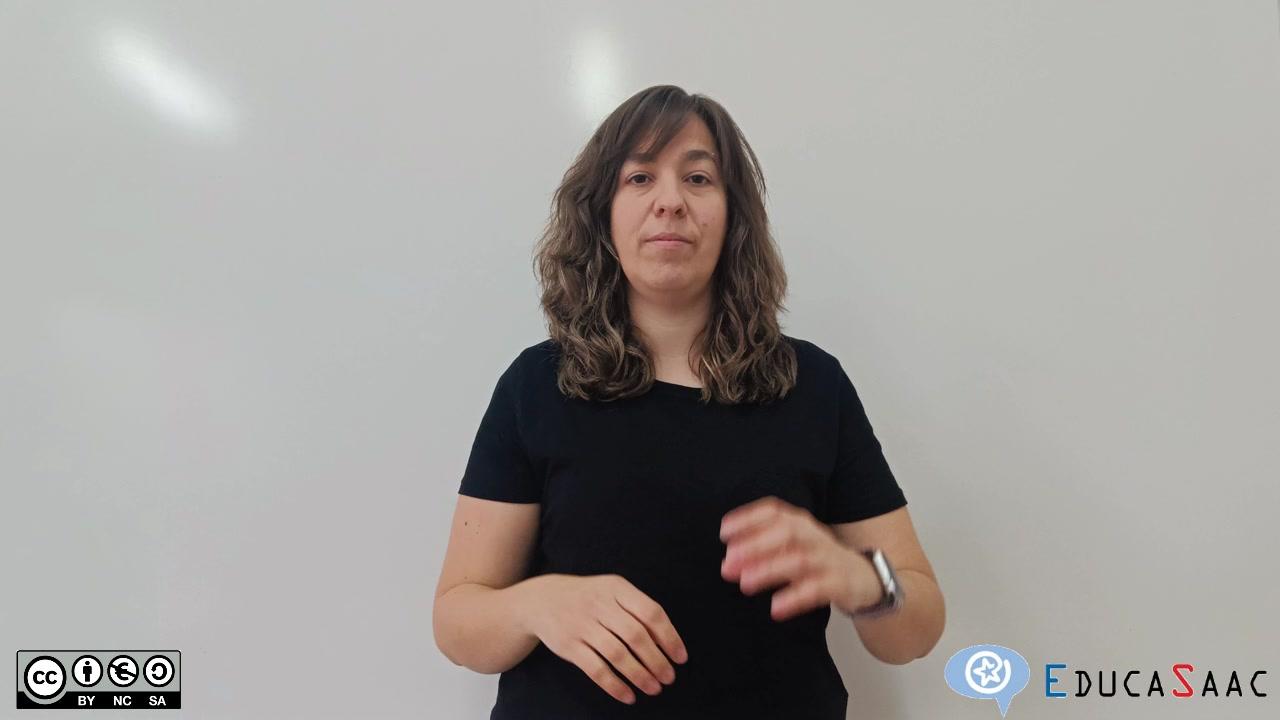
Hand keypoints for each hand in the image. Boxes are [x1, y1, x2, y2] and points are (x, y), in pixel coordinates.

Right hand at [521, 574, 687, 705]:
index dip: (669, 637)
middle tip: (669, 678)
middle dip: (657, 660)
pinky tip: (628, 696)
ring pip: (617, 654)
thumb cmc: (589, 598)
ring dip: (639, 675)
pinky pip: (595, 669)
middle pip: (636, 635)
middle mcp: (599, 604)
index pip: (651, 612)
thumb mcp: (612, 591)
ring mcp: (582, 625)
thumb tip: (668, 642)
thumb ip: (638, 610)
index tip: (680, 658)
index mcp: (617, 588)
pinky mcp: (569, 646)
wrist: (543, 600)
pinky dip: (614, 685)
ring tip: (654, 688)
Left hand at [720, 496, 880, 620]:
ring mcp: (828, 558)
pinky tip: (776, 608)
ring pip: (799, 559)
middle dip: (754, 545)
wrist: (865, 577)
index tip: (724, 532)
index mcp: (800, 522)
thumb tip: (728, 560)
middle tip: (728, 562)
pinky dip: (795, 597)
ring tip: (745, 583)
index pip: (774, 511)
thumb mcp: (794, 545)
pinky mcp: (840, 583)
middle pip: (786, 532)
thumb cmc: (818, 559)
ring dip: (769, 570)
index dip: (749, 518)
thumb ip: (763, 548)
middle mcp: (813, 536)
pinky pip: (817, 588)